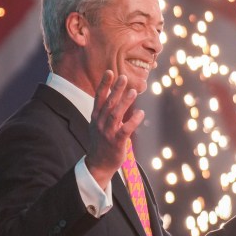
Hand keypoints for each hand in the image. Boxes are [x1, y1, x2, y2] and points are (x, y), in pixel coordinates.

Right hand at [85, 71, 143, 188]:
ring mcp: (107, 133)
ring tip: (133, 92)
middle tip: (123, 77)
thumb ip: (105, 111)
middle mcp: (99, 123)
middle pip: (108, 103)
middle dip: (116, 89)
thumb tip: (114, 96)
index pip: (99, 97)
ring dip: (124, 102)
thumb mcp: (98, 125)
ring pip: (116, 114)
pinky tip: (141, 113)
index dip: (104, 84)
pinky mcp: (116, 142)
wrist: (98, 164)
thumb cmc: (101, 142)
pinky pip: (125, 130)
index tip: (110, 72)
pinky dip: (133, 121)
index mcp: (95, 117)